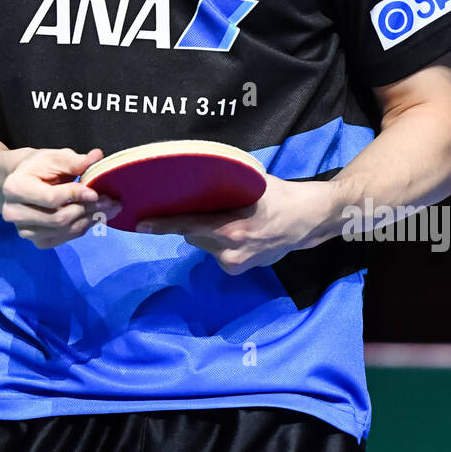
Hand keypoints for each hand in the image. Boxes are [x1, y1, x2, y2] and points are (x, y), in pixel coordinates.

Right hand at [1, 147, 119, 248]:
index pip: (51, 198)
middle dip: (88, 209)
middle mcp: (14, 213)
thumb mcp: (54, 158)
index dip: (75, 195)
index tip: (96, 192)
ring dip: (90, 219)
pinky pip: (66, 238)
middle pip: (58, 218)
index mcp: (15, 188)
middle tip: (110, 200)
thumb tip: (97, 156)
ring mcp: (25, 231)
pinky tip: (96, 216)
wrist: (24, 182)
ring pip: (64, 230)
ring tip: (109, 208)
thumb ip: (73, 161)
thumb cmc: (39, 167)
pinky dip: (84, 227)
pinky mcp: (37, 241)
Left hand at [135, 175, 335, 274]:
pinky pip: (217, 253)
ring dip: (209, 233)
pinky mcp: (239, 271)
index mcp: (232, 229)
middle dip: (194, 222)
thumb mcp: (252, 185)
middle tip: (211, 208)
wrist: (308, 221)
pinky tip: (240, 233)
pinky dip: (220, 243)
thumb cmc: (279, 196)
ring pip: (205, 245)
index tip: (142, 223)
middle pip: (194, 235)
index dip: (164, 224)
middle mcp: (230, 251)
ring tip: (232, 220)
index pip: (190, 226)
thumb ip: (224, 188)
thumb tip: (194, 180)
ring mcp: (235, 265)